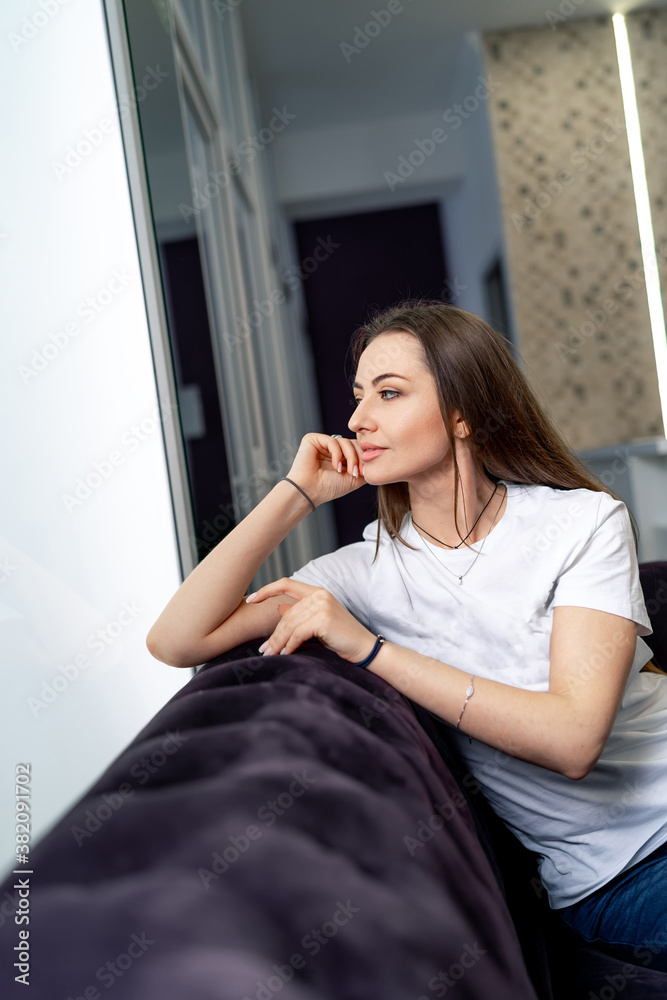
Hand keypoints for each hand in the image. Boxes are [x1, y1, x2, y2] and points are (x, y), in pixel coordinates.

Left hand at [246, 578, 375, 662]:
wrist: (364, 648)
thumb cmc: (341, 637)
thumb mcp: (318, 622)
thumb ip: (301, 614)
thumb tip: (279, 610)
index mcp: (317, 592)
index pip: (286, 584)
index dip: (266, 590)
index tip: (250, 599)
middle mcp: (319, 595)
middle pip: (286, 614)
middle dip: (274, 634)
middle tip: (264, 650)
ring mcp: (322, 605)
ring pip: (289, 625)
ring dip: (278, 642)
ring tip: (271, 655)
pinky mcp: (323, 619)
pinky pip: (298, 634)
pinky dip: (290, 646)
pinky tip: (286, 654)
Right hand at [285, 433, 366, 507]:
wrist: (310, 492)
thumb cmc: (329, 488)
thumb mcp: (354, 478)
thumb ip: (365, 467)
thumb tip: (375, 456)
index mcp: (340, 455)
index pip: (357, 448)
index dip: (363, 457)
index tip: (363, 473)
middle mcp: (331, 448)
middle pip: (353, 442)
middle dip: (358, 457)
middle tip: (357, 472)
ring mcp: (322, 443)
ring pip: (345, 441)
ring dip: (350, 456)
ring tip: (346, 471)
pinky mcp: (312, 439)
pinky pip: (333, 440)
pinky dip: (337, 453)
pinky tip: (335, 466)